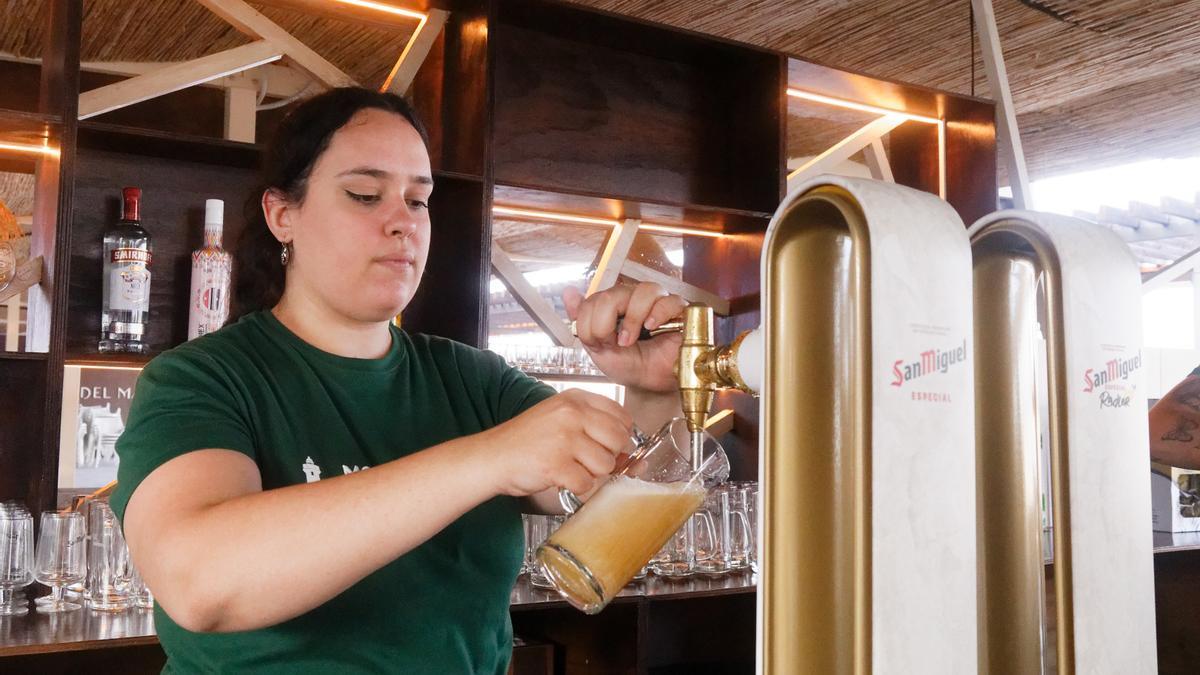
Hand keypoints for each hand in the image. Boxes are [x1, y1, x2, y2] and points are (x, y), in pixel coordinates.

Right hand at [482, 390, 633, 496]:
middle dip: (608, 457)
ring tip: (569, 468)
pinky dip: (577, 488)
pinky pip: (587, 484)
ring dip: (592, 474)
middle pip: (618, 440)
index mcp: (575, 399)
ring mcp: (564, 439)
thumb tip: (636, 459)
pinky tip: (560, 479)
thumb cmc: (527, 441)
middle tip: (586, 460)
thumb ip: (596, 430)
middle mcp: (572, 414)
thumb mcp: (560, 420)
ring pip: (606, 464)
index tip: (605, 445)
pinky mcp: (556, 464)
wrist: (491, 457)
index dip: (620, 436)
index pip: (622, 416)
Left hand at [563, 282, 685, 392]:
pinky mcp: (679, 311)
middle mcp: (635, 298)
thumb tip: (568, 292)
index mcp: (614, 304)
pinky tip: (651, 327)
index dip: (591, 322)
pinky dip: (657, 313)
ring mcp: (658, 302)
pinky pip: (669, 301)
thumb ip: (582, 321)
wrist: (651, 384)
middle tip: (613, 343)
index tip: (598, 343)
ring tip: (630, 339)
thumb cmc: (629, 364)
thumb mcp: (598, 347)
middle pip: (615, 293)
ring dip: (632, 318)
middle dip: (607, 322)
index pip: (596, 298)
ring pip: (643, 291)